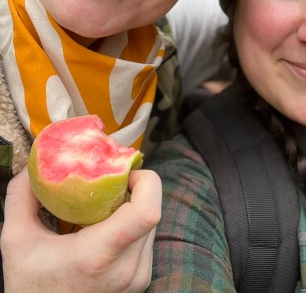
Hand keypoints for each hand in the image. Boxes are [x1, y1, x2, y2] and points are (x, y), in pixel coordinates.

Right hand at [1, 167, 161, 292]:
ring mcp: (137, 277)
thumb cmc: (30, 287)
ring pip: (152, 223)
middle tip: (109, 182)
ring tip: (105, 207)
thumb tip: (34, 163)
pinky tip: (107, 228)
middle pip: (151, 209)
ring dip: (134, 208)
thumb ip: (22, 196)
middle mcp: (126, 268)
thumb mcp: (16, 240)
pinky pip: (148, 239)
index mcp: (98, 255)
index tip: (122, 173)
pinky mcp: (141, 281)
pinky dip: (133, 226)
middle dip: (134, 189)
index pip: (147, 211)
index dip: (145, 182)